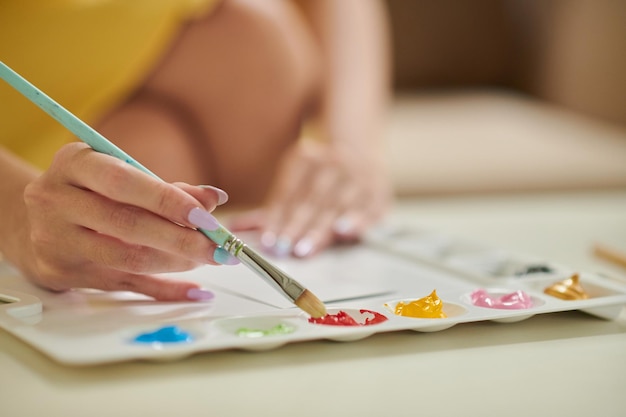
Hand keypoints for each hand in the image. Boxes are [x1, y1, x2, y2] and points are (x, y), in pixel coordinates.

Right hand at [19, 142, 234, 300]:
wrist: (32, 220)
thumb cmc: (90, 191)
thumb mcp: (120, 174)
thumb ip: (168, 187)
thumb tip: (214, 199)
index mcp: (73, 164)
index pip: (122, 182)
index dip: (166, 200)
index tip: (205, 215)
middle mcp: (56, 201)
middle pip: (127, 225)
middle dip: (181, 238)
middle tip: (219, 247)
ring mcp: (56, 240)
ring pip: (128, 259)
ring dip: (176, 262)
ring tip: (207, 259)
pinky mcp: (64, 273)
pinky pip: (125, 286)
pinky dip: (165, 289)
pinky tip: (195, 290)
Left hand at [228, 139, 391, 256]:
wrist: (361, 151)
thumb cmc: (319, 176)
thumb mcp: (293, 182)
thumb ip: (270, 209)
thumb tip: (234, 228)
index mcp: (305, 157)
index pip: (288, 192)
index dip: (277, 217)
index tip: (268, 240)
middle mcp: (332, 163)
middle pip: (310, 201)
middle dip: (295, 227)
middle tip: (283, 249)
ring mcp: (357, 175)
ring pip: (335, 206)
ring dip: (319, 229)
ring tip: (304, 248)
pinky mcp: (378, 190)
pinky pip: (367, 206)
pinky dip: (356, 219)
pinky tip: (345, 232)